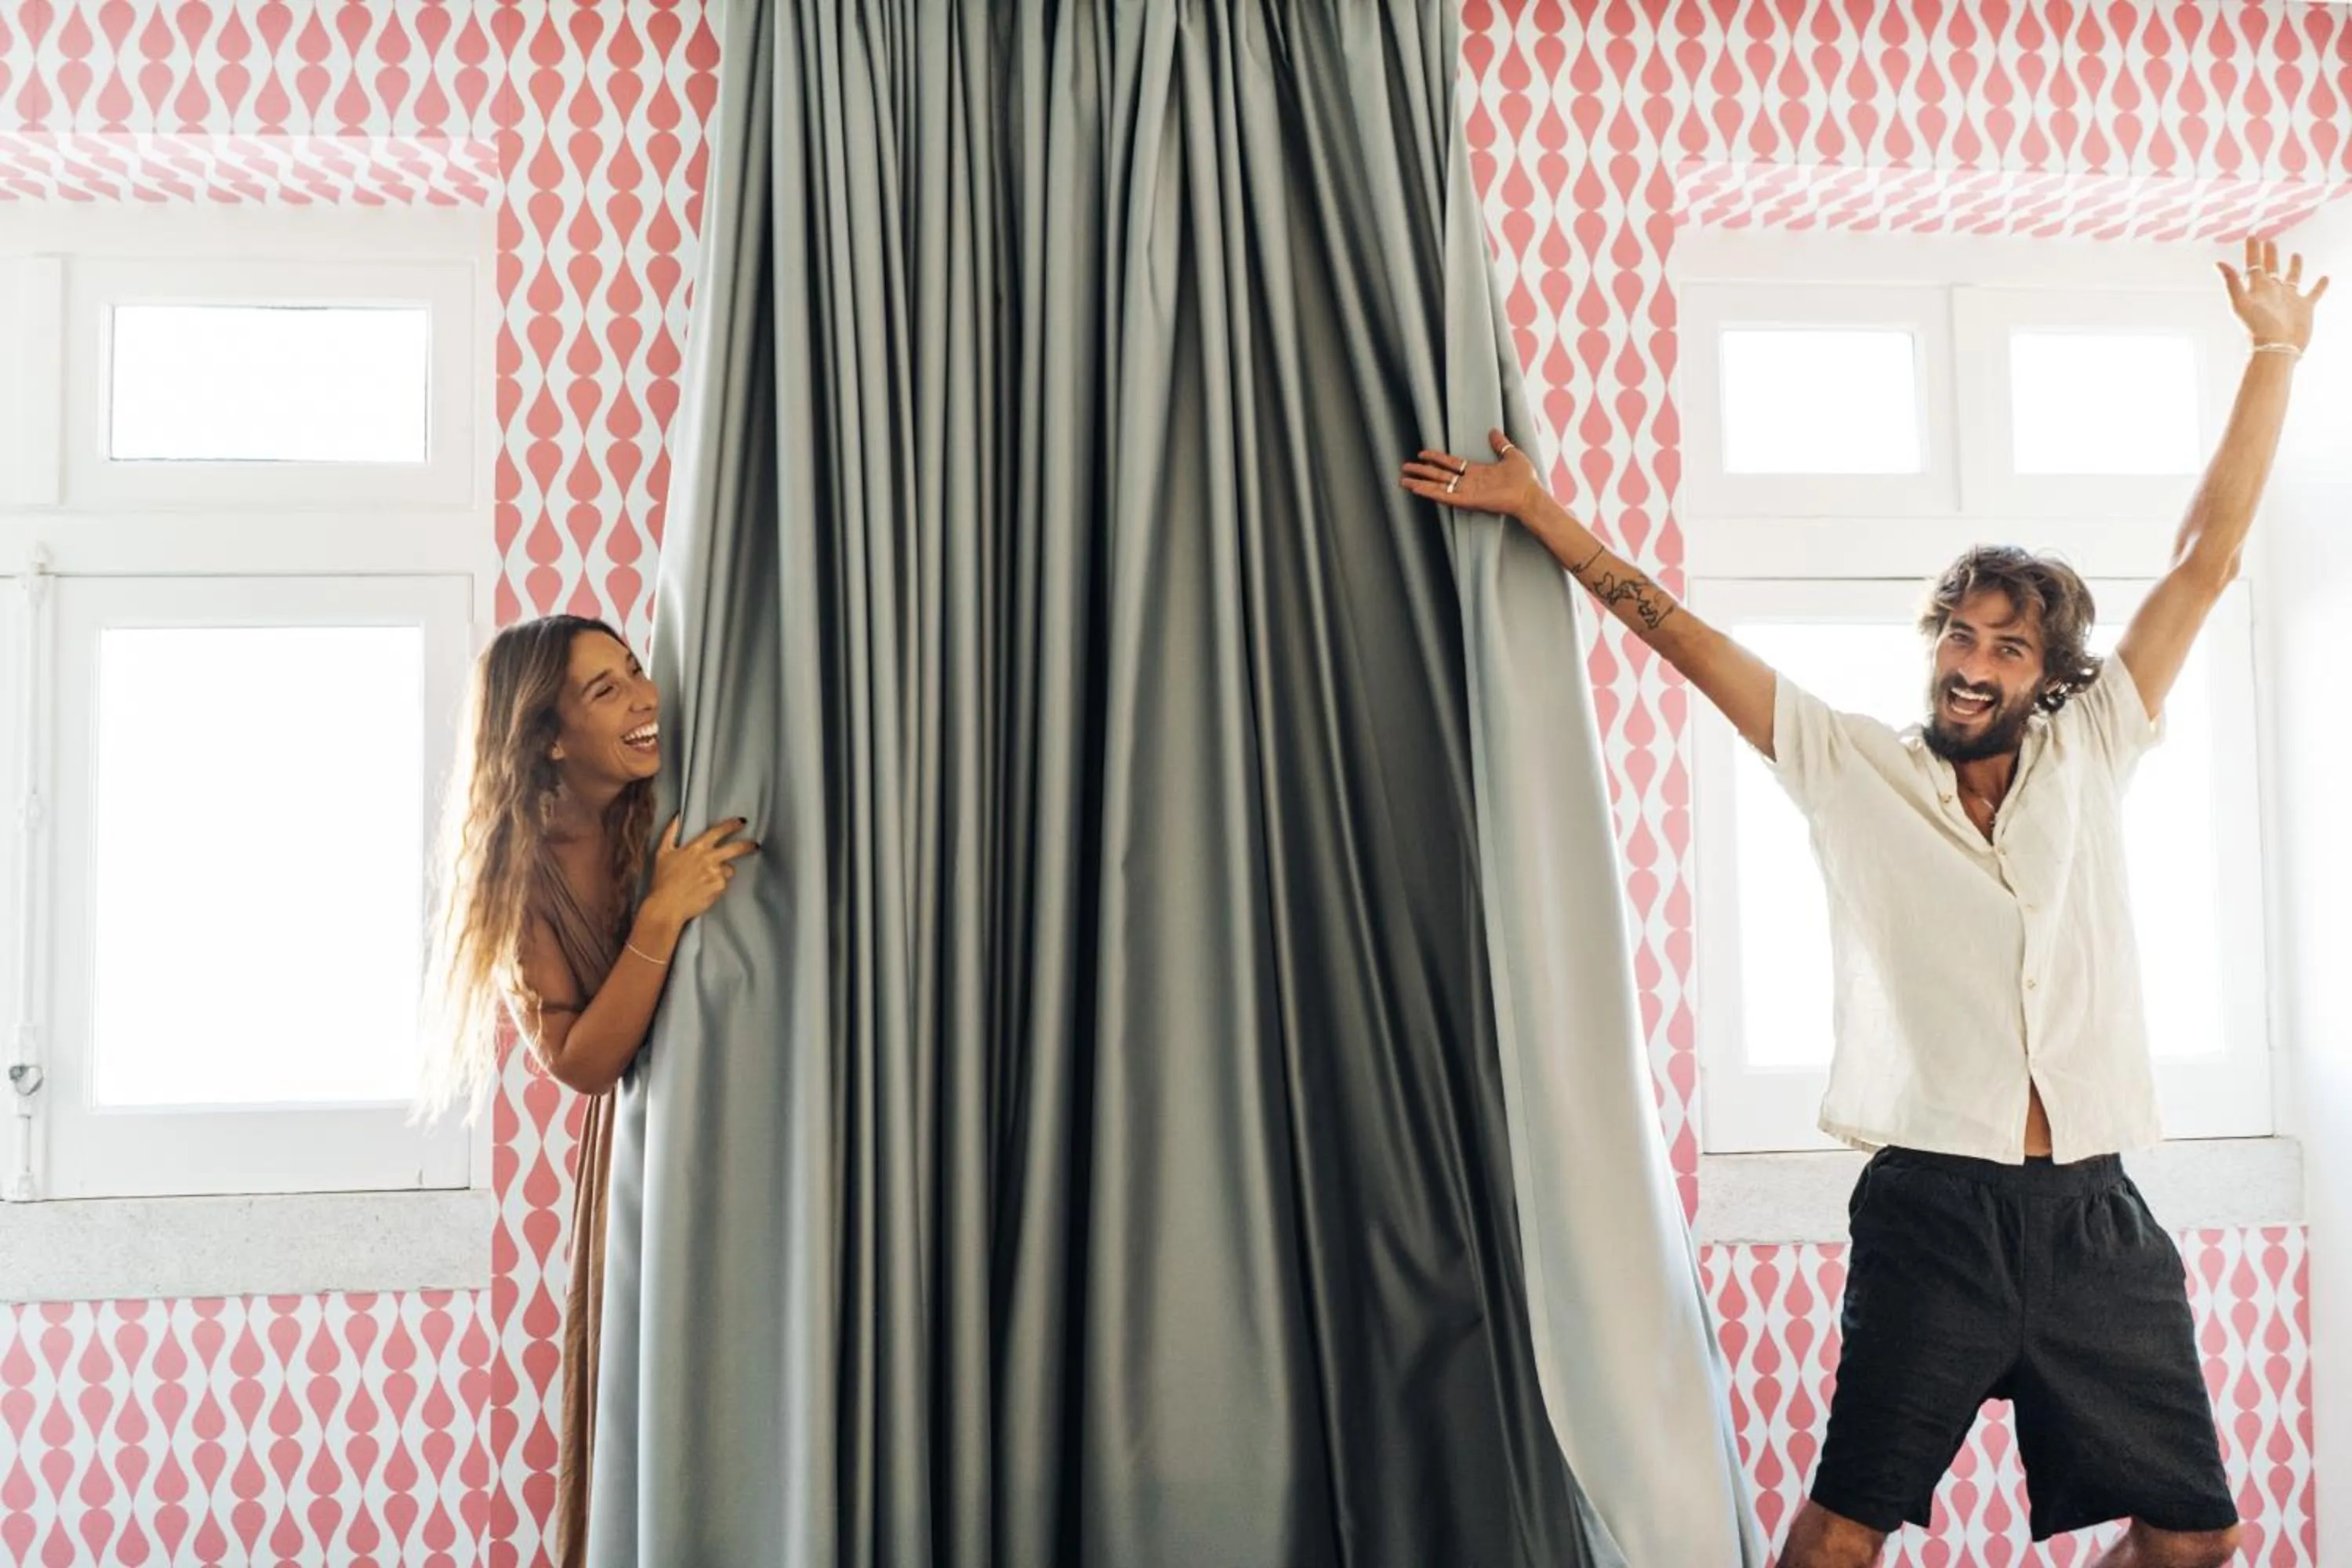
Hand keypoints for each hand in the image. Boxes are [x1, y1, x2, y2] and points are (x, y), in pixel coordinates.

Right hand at [644, 816, 756, 927]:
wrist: (667, 905)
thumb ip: (670, 833)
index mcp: (696, 847)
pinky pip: (724, 883)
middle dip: (747, 845)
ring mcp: (716, 873)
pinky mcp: (720, 887)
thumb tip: (677, 816)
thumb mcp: (663, 852)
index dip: (732, 825)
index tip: (741, 822)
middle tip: (755, 845)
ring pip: (729, 869)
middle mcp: (709, 858)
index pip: (718, 831)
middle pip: (735, 848)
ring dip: (724, 872)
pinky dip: (718, 885)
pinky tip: (705, 890)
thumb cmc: (663, 879)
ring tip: (708, 880)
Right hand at [1400, 429, 1543, 519]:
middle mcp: (1469, 482)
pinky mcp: (1468, 501)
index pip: (1451, 464)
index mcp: (1477, 472)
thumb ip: (1500, 444)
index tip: (1423, 453)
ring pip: (1438, 486)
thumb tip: (1493, 431)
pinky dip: (1431, 493)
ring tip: (1403, 481)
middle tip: (1405, 469)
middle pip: (1439, 475)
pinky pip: (1446, 496)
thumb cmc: (1525, 478)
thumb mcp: (1512, 455)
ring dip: (1420, 483)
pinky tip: (1418, 489)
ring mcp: (1467, 492)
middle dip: (1421, 472)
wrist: (1530, 495)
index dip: (1436, 458)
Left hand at [2221, 237, 2328, 351]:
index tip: (2252, 236)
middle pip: (2271, 268)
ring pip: (2292, 277)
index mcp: (2257, 288)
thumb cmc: (2257, 327)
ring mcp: (2289, 299)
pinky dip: (2320, 285)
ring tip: (2295, 254)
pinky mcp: (2304, 307)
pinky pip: (2314, 293)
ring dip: (2294, 266)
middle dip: (2269, 254)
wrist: (2277, 347)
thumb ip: (2231, 282)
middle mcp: (2273, 292)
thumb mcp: (2240, 302)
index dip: (2252, 250)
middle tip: (2269, 240)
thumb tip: (2217, 263)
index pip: (2253, 264)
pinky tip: (2325, 277)